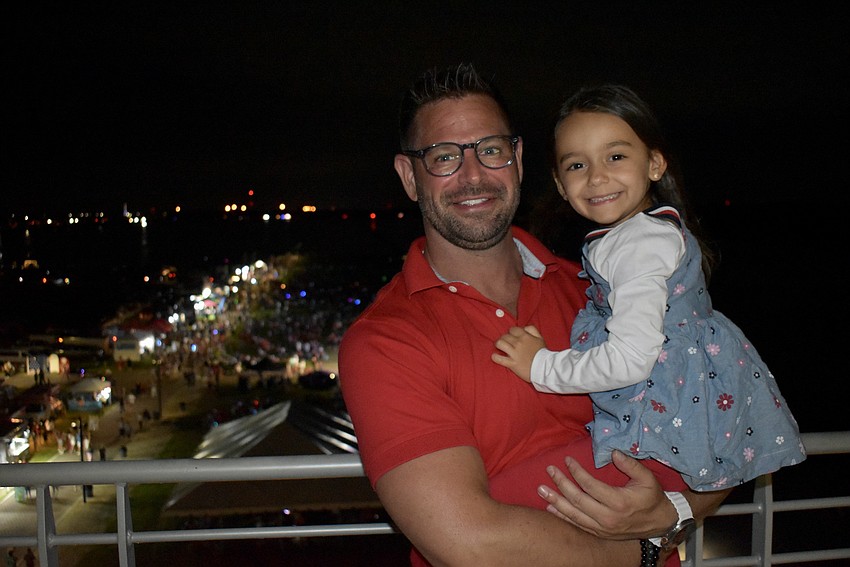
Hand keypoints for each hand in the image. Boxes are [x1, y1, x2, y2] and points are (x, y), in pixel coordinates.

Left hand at [491, 325, 545, 381]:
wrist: (545, 368)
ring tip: (499, 347)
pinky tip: (495, 356)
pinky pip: (499, 359)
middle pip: (505, 336)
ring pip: (500, 344)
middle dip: (504, 338)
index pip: (512, 329)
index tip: (512, 337)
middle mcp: (518, 343)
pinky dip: (495, 357)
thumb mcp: (540, 338)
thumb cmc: (542, 353)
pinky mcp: (512, 364)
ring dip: (498, 345)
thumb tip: (524, 328)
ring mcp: (514, 353)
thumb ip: (532, 330)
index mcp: (525, 336)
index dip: (511, 332)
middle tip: (506, 343)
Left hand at [536, 450, 671, 540]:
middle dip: (561, 483)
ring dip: (555, 501)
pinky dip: (562, 516)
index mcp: (619, 502)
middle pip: (577, 499)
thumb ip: (630, 464)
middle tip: (549, 470)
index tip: (567, 460)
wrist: (660, 523)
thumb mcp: (647, 478)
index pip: (590, 485)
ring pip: (573, 514)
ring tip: (541, 489)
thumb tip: (613, 452)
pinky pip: (577, 525)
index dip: (576, 472)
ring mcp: (602, 528)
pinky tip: (550, 507)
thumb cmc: (652, 497)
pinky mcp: (599, 533)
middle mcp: (608, 517)